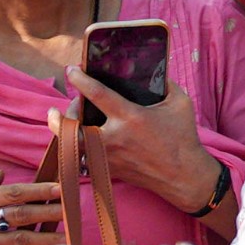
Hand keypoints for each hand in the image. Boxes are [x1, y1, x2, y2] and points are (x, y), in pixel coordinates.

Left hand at [67, 75, 222, 216]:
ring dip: (63, 129)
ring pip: (70, 143)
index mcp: (131, 117)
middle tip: (76, 100)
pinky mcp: (107, 169)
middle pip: (72, 124)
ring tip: (61, 119)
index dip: (80, 79)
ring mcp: (107, 155)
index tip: (71, 69)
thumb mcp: (181, 105)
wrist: (183, 175)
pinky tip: (81, 138)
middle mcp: (114, 137)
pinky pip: (82, 157)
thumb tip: (157, 72)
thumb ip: (168, 85)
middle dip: (68, 108)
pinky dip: (78, 146)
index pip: (98, 94)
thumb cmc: (183, 139)